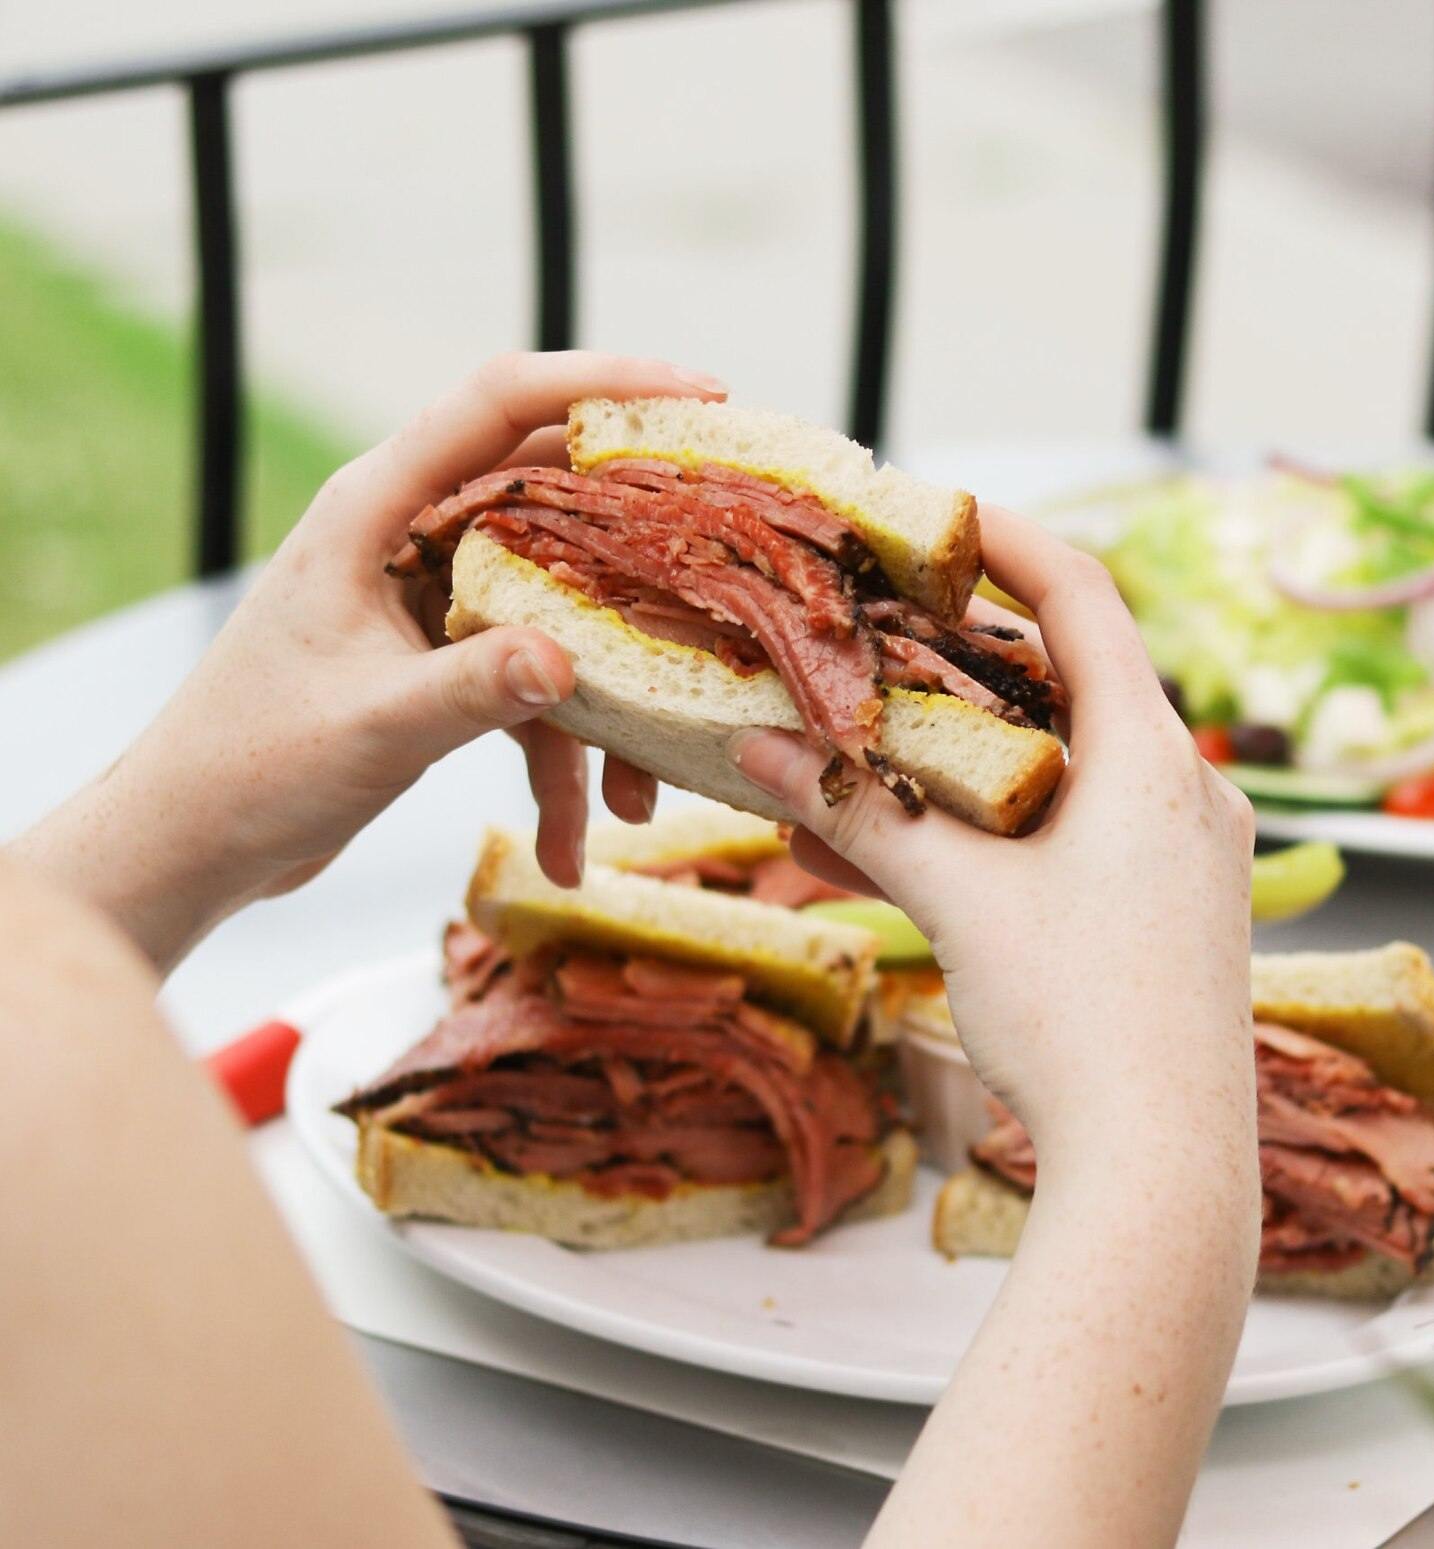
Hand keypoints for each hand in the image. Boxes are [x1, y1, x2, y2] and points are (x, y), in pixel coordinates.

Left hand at [9, 351, 722, 971]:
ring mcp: (431, 602)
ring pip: (556, 608)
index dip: (604, 382)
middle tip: (732, 549)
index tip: (701, 395)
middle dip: (643, 541)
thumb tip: (567, 663)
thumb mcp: (371, 725)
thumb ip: (470, 689)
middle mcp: (410, 538)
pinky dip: (561, 759)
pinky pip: (531, 686)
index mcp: (374, 510)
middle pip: (555, 500)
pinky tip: (577, 838)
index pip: (500, 404)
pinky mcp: (443, 663)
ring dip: (606, 696)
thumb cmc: (248, 766)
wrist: (191, 843)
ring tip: (644, 790)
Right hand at [728, 504, 1255, 1158]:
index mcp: (1153, 758)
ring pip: (1056, 770)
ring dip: (958, 762)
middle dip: (957, 666)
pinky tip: (897, 849)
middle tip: (873, 640)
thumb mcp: (959, 903)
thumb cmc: (1080, 1023)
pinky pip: (1069, 838)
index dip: (1009, 542)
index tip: (937, 515)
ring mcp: (1182, 856)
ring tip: (860, 753)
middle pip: (1065, 684)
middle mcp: (1185, 792)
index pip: (1084, 599)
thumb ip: (858, 816)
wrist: (1161, 1172)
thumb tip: (756, 749)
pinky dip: (989, 830)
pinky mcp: (1165, 912)